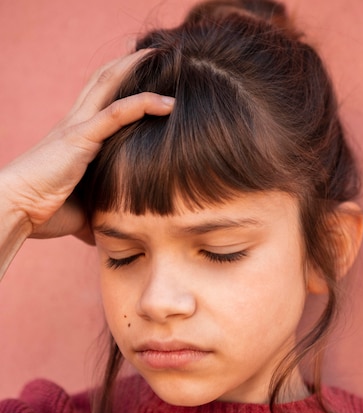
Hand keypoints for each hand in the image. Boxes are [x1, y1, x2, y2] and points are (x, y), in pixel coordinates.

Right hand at [0, 49, 173, 241]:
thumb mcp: (81, 210)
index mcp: (75, 138)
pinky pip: (116, 114)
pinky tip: (169, 104)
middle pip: (102, 81)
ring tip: (161, 55)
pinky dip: (143, 104)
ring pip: (109, 85)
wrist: (16, 209)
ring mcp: (77, 128)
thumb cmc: (44, 212)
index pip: (100, 101)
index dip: (119, 85)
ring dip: (135, 68)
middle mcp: (75, 124)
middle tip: (152, 52)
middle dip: (127, 63)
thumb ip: (98, 212)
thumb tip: (110, 232)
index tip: (144, 79)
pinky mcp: (80, 139)